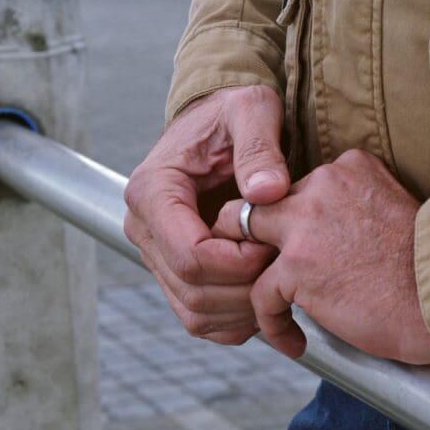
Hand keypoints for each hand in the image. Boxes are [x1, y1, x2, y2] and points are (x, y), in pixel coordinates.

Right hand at [124, 86, 288, 343]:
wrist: (218, 124)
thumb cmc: (232, 113)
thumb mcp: (251, 109)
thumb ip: (259, 146)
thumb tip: (266, 192)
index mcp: (153, 191)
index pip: (190, 254)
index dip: (239, 262)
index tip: (274, 245)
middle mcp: (145, 228)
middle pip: (193, 291)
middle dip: (247, 288)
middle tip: (284, 262)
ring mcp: (156, 255)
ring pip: (196, 313)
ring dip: (244, 309)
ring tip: (278, 277)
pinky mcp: (173, 274)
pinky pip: (201, 319)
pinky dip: (236, 320)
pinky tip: (265, 292)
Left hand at [212, 149, 429, 364]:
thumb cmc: (428, 267)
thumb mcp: (391, 208)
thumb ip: (353, 206)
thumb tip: (326, 234)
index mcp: (348, 167)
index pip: (295, 185)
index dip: (290, 220)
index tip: (300, 250)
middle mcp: (321, 186)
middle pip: (259, 203)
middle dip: (252, 237)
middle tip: (257, 270)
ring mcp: (304, 225)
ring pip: (242, 240)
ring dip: (246, 275)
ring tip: (266, 306)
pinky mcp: (296, 268)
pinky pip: (259, 294)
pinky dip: (271, 322)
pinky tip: (293, 340)